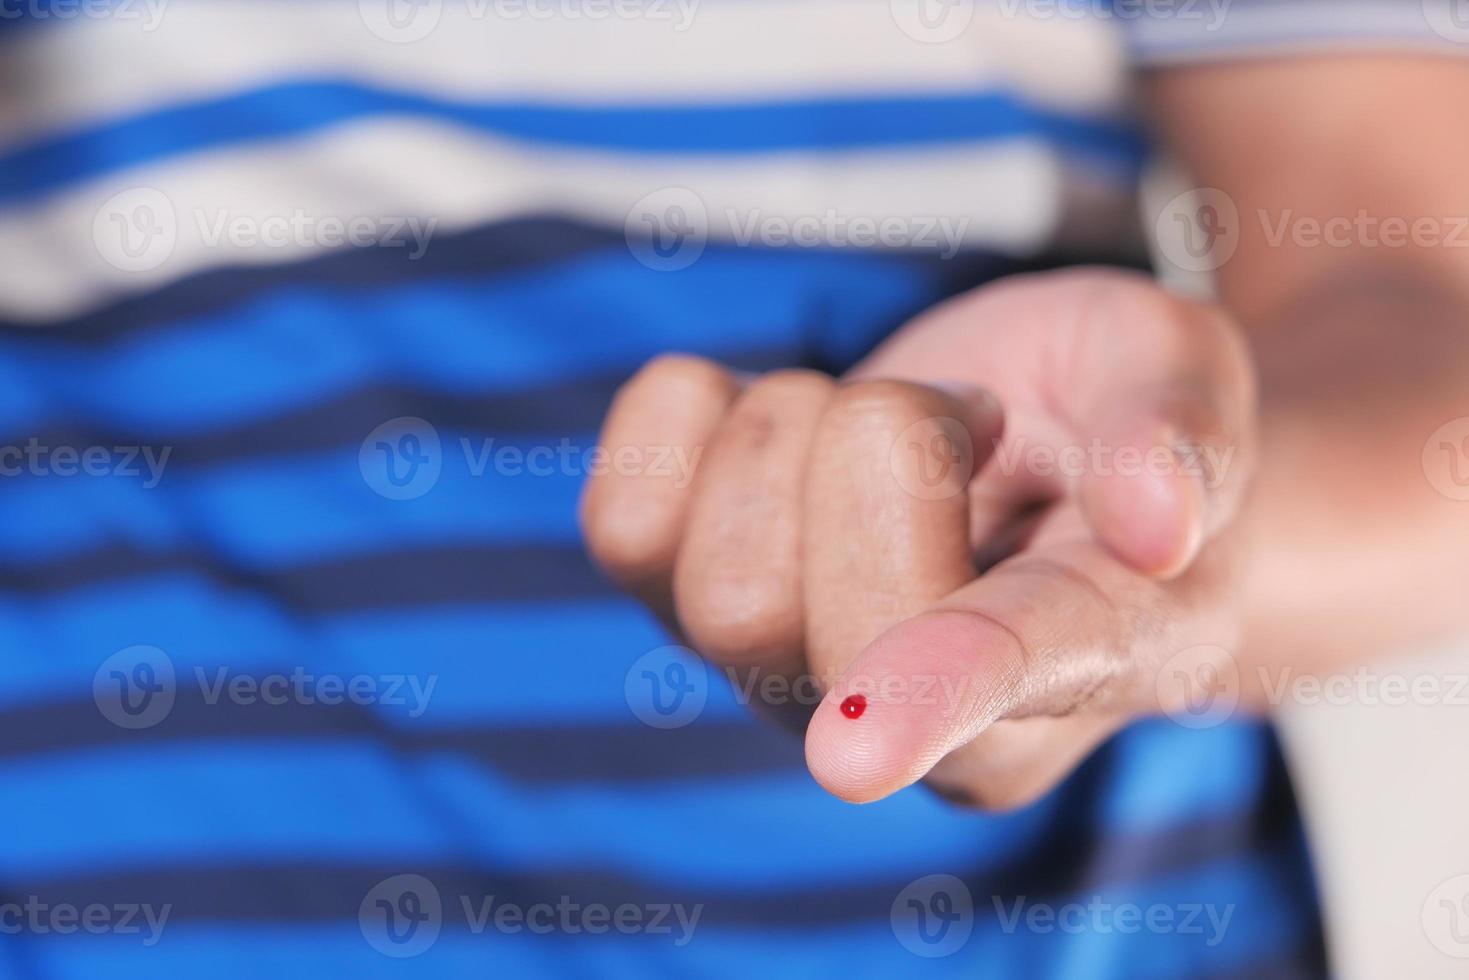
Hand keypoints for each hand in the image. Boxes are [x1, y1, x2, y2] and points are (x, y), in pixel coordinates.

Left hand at [581, 268, 1257, 807]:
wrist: (1027, 445)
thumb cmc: (1118, 425)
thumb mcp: (1181, 372)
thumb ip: (1183, 435)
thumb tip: (1156, 521)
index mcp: (1083, 661)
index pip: (1006, 681)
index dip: (934, 694)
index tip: (852, 755)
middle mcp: (915, 712)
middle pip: (820, 620)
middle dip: (886, 443)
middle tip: (971, 417)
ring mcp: (785, 674)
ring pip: (718, 585)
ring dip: (792, 434)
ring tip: (878, 433)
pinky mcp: (684, 607)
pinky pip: (619, 525)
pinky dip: (684, 423)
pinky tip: (773, 426)